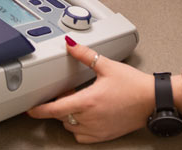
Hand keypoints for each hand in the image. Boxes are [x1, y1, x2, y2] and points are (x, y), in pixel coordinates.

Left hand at [27, 38, 154, 142]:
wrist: (151, 100)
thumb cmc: (133, 85)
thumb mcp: (107, 66)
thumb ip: (85, 55)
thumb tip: (70, 45)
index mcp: (87, 101)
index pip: (55, 109)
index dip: (39, 110)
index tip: (30, 109)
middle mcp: (90, 118)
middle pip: (61, 116)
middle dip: (60, 105)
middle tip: (67, 92)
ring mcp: (96, 129)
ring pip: (70, 127)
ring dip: (68, 116)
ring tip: (79, 102)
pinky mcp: (103, 136)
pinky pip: (81, 136)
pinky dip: (78, 128)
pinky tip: (85, 115)